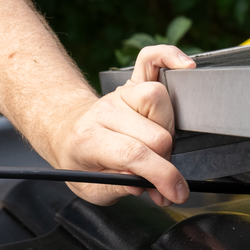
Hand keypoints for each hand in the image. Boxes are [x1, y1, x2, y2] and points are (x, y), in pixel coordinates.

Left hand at [54, 45, 195, 205]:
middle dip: (165, 161)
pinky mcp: (130, 82)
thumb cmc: (79, 160)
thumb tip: (146, 185)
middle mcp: (105, 112)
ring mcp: (119, 94)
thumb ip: (118, 189)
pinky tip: (184, 66)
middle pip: (156, 134)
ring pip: (160, 102)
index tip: (176, 192)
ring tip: (157, 145)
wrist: (65, 132)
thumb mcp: (90, 188)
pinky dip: (170, 57)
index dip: (162, 176)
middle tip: (155, 174)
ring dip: (169, 130)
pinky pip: (151, 58)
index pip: (134, 154)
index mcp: (89, 140)